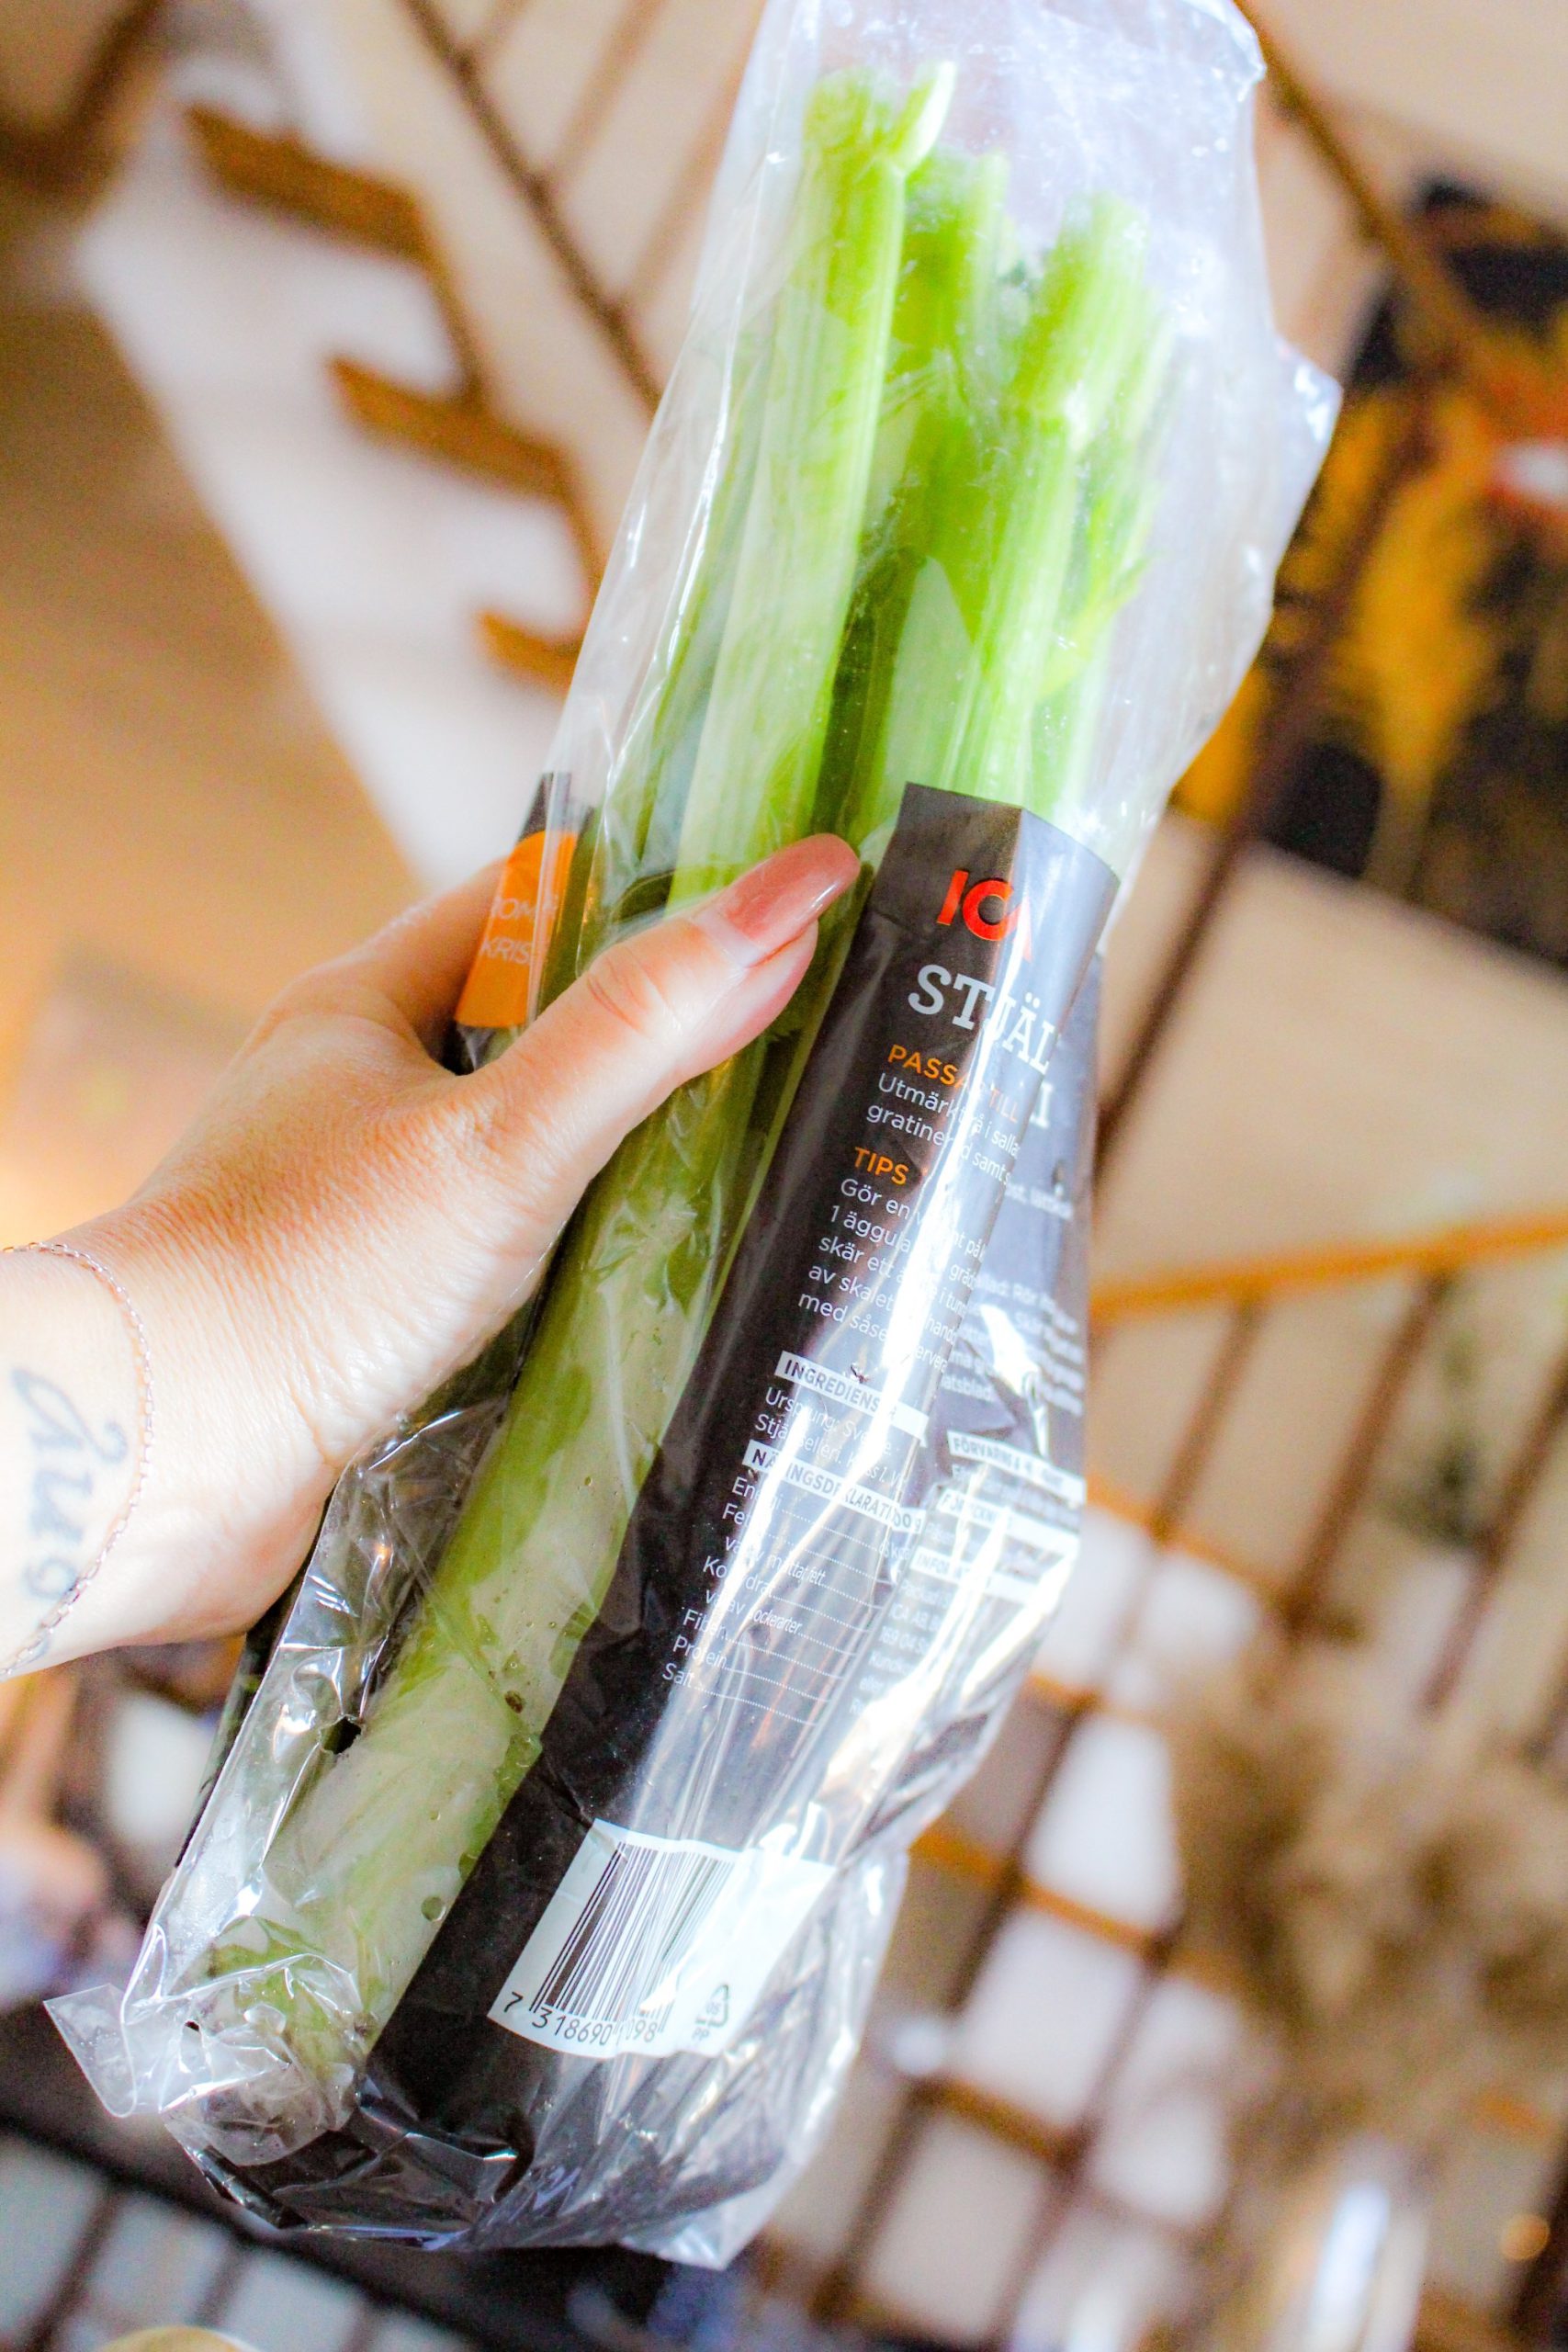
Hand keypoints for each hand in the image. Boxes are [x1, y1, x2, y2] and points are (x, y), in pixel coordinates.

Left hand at [0, 836, 856, 1670]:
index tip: (769, 910)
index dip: (648, 896)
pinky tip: (654, 1294)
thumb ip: (643, 1028)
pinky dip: (575, 1268)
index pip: (529, 905)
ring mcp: (358, 1204)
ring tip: (757, 1176)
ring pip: (523, 1157)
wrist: (164, 1462)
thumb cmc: (310, 1277)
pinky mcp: (369, 1309)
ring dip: (621, 1169)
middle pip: (536, 1036)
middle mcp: (355, 1093)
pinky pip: (501, 1261)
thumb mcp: (504, 1140)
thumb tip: (792, 899)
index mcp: (365, 1006)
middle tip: (795, 1051)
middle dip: (653, 1047)